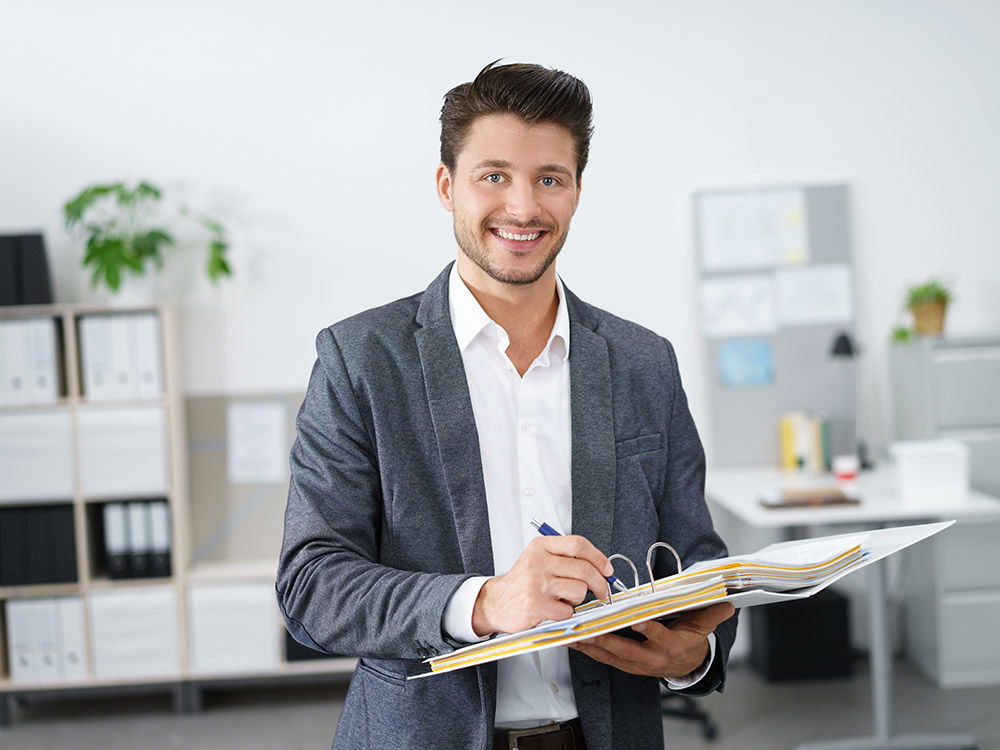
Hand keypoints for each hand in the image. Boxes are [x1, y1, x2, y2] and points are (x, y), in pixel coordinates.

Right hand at [472, 535, 614, 636]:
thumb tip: (600, 567)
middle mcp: (538, 562)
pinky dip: (565, 613)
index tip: (607, 569)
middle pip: (584, 569)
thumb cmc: (521, 582)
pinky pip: (567, 611)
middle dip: (600, 584)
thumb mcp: (538, 558)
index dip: (599, 558)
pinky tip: (552, 609)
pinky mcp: (536, 605)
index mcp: (541, 547)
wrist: (495, 602)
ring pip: (579, 591)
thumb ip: (565, 557)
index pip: (578, 544)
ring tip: (561, 599)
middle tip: (602, 591)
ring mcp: (536, 584)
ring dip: (576, 600)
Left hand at [569, 602, 735, 678]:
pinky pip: (603, 658)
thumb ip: (711, 614)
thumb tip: (727, 602)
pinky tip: (573, 639)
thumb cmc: (690, 642)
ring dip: (590, 645)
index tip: (637, 620)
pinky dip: (587, 649)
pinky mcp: (624, 665)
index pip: (659, 638)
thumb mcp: (702, 628)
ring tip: (572, 633)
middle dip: (606, 640)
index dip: (648, 629)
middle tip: (589, 629)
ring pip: (610, 656)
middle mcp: (650, 659)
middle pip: (626, 650)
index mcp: (670, 647)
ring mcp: (635, 664)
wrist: (686, 667)